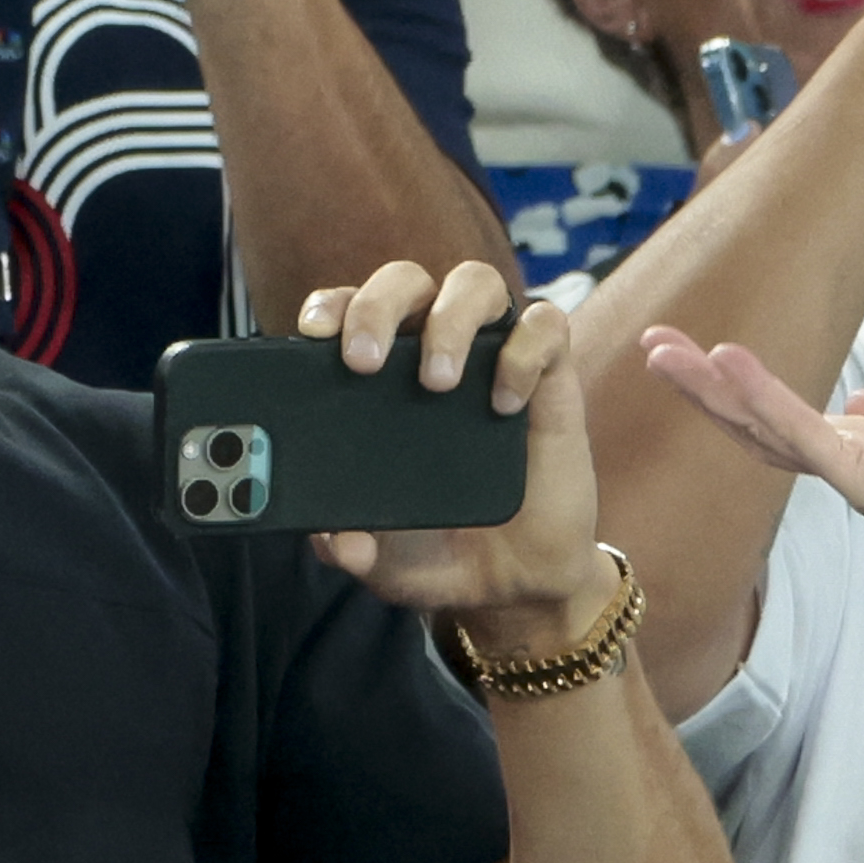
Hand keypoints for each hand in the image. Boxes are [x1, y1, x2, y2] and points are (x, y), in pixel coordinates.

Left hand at [293, 267, 608, 632]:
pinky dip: (523, 351)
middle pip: (404, 281)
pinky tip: (504, 403)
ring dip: (451, 317)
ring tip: (439, 382)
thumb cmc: (442, 550)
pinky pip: (546, 326)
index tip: (312, 333)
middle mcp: (433, 350)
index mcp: (380, 378)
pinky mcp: (551, 377)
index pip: (348, 311)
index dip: (329, 306)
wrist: (519, 581)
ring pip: (477, 283)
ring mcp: (495, 357)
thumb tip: (334, 541)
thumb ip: (354, 553)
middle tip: (363, 363)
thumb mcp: (385, 563)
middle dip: (376, 305)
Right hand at [642, 328, 863, 569]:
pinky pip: (798, 428)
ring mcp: (840, 472)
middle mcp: (833, 466)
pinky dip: (759, 393)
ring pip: (760, 424)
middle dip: (696, 387)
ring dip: (709, 387)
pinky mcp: (857, 473)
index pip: (772, 420)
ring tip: (665, 351)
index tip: (690, 353)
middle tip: (649, 346)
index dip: (727, 392)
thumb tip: (859, 399)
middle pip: (749, 422)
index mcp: (845, 456)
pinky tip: (726, 359)